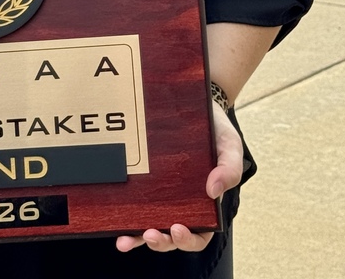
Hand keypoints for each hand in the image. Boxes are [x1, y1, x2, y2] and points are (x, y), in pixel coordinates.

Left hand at [115, 103, 241, 254]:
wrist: (195, 102)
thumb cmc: (216, 129)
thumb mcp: (230, 146)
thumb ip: (230, 168)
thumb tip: (213, 191)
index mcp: (204, 201)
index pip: (199, 233)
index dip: (188, 239)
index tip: (177, 229)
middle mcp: (181, 202)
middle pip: (171, 235)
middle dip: (161, 241)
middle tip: (151, 234)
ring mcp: (160, 192)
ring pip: (149, 225)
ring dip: (137, 237)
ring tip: (126, 239)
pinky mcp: (144, 179)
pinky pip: (134, 202)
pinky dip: (125, 218)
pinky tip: (114, 223)